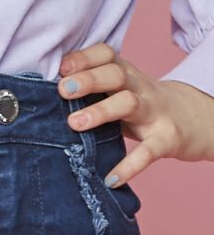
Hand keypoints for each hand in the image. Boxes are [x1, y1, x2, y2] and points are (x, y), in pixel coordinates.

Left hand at [56, 42, 213, 186]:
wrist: (191, 120)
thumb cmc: (140, 110)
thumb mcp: (118, 95)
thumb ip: (90, 96)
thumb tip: (43, 106)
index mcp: (126, 76)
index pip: (108, 55)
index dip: (85, 58)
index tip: (62, 69)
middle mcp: (139, 88)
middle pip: (116, 75)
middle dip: (89, 80)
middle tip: (63, 91)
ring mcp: (154, 112)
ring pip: (129, 103)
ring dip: (101, 111)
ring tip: (74, 124)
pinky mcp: (166, 138)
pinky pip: (148, 152)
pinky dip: (130, 166)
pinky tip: (111, 179)